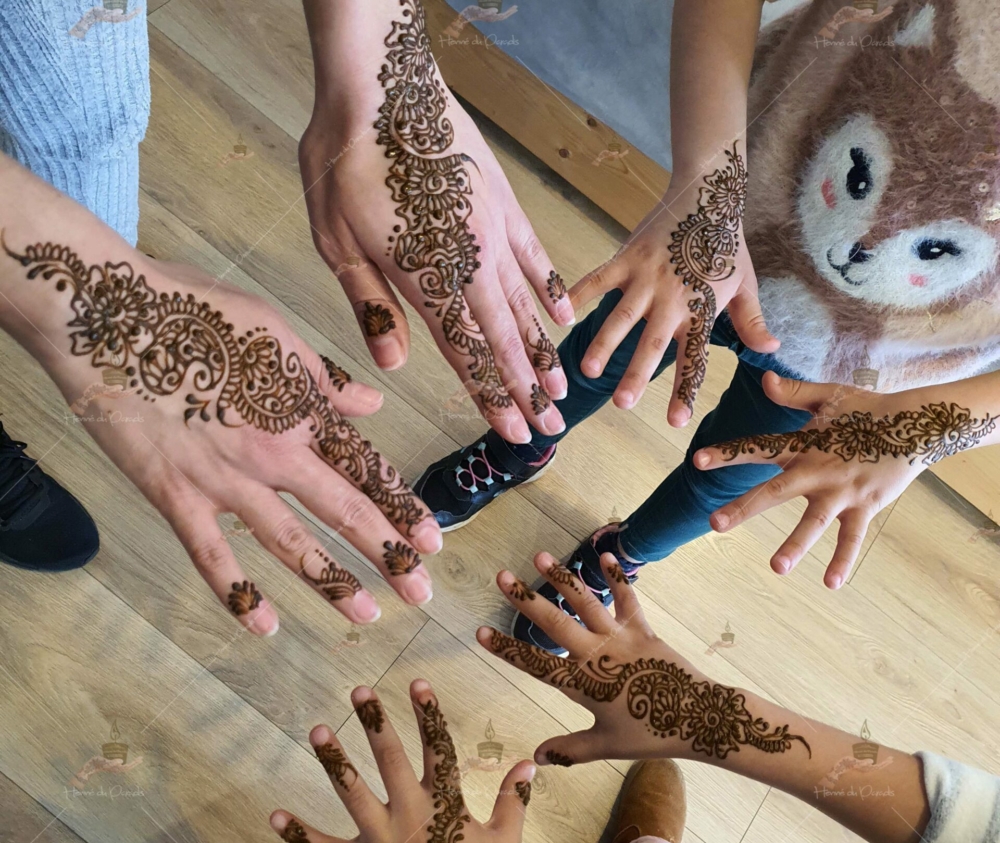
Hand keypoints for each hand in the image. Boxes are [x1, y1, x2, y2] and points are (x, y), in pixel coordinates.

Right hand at [5, 237, 442, 632]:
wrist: (106, 312)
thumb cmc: (192, 308)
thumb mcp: (274, 329)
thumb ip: (324, 377)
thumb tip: (372, 403)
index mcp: (302, 410)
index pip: (366, 469)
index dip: (403, 507)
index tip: (433, 541)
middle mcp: (275, 452)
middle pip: (343, 511)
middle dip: (388, 555)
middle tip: (420, 593)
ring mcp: (226, 480)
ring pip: (290, 541)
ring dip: (332, 580)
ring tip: (366, 614)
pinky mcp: (176, 496)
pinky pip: (211, 555)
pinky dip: (238, 594)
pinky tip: (265, 627)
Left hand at [270, 681, 531, 842]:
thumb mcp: (506, 841)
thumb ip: (514, 799)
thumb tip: (530, 763)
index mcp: (445, 805)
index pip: (439, 748)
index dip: (429, 714)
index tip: (416, 682)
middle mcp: (410, 816)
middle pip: (390, 760)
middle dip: (375, 722)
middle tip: (359, 691)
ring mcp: (381, 842)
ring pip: (352, 794)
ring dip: (335, 761)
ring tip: (318, 729)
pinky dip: (298, 835)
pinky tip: (273, 815)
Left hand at [299, 0, 570, 444]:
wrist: (379, 85)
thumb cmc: (345, 162)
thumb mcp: (336, 240)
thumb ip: (371, 304)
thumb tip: (394, 365)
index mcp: (424, 279)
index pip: (466, 354)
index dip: (491, 397)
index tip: (514, 432)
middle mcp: (468, 265)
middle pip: (503, 341)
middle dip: (526, 390)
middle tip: (550, 429)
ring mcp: (492, 234)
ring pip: (524, 307)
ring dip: (542, 352)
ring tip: (563, 388)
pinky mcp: (502, 204)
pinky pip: (534, 255)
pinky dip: (549, 288)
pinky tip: (564, 317)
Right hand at [477, 553, 810, 764]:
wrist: (698, 718)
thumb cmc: (650, 734)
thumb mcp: (605, 745)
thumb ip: (569, 749)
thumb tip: (536, 757)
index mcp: (583, 685)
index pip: (535, 665)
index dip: (506, 649)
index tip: (480, 632)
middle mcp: (596, 655)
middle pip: (555, 623)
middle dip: (525, 600)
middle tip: (501, 577)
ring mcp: (620, 638)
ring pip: (586, 602)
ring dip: (562, 578)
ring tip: (540, 556)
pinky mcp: (642, 629)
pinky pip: (627, 598)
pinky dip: (617, 577)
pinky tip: (605, 555)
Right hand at [568, 145, 777, 426]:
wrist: (707, 192)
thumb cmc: (726, 244)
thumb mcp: (745, 284)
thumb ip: (752, 321)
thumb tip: (772, 350)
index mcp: (702, 310)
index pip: (693, 358)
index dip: (684, 391)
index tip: (675, 421)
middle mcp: (673, 298)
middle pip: (653, 344)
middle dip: (636, 374)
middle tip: (623, 404)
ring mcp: (647, 278)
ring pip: (621, 317)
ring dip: (603, 344)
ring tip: (587, 370)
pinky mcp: (627, 258)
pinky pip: (598, 279)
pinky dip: (579, 294)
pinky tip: (561, 316)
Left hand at [693, 373, 999, 587]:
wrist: (918, 424)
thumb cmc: (868, 409)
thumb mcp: (830, 397)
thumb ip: (795, 393)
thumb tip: (765, 379)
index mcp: (804, 445)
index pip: (759, 448)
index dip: (728, 454)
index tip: (697, 461)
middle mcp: (818, 471)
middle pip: (775, 492)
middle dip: (744, 507)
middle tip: (715, 523)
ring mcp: (841, 492)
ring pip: (813, 522)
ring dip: (795, 545)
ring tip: (776, 568)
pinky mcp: (864, 506)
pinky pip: (851, 537)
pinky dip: (843, 560)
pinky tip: (831, 584)